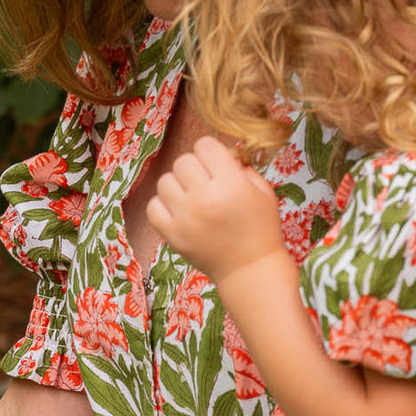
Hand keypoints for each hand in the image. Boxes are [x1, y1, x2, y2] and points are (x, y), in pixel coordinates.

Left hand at [147, 136, 282, 280]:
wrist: (249, 270)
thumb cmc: (260, 229)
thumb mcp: (263, 191)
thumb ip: (242, 166)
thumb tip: (223, 152)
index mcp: (230, 184)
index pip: (204, 145)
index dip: (210, 152)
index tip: (216, 164)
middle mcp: (204, 198)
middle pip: (183, 161)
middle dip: (194, 167)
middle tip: (205, 183)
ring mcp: (185, 217)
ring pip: (164, 181)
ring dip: (177, 185)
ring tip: (191, 198)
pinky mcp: (172, 235)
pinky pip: (152, 207)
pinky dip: (162, 206)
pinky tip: (177, 211)